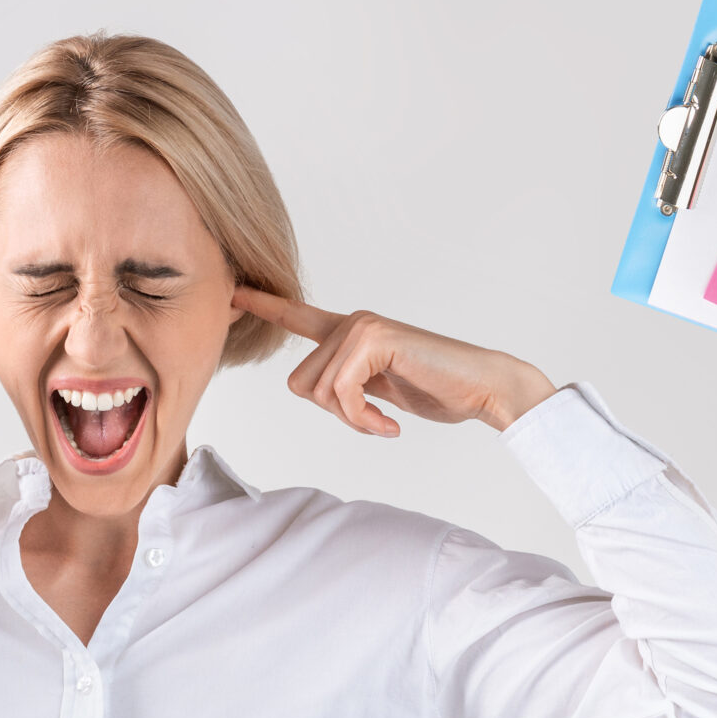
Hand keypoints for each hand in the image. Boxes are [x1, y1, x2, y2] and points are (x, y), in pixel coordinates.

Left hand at [233, 289, 556, 436]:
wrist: (482, 387)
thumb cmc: (436, 389)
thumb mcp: (377, 389)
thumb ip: (346, 383)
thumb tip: (318, 390)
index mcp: (349, 333)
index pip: (298, 317)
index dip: (265, 307)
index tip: (234, 293)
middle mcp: (351, 322)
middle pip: (300, 384)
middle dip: (334, 414)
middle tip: (372, 419)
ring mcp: (361, 327)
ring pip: (320, 392)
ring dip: (353, 420)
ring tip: (384, 420)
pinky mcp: (373, 340)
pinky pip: (341, 394)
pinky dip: (363, 420)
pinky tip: (391, 424)